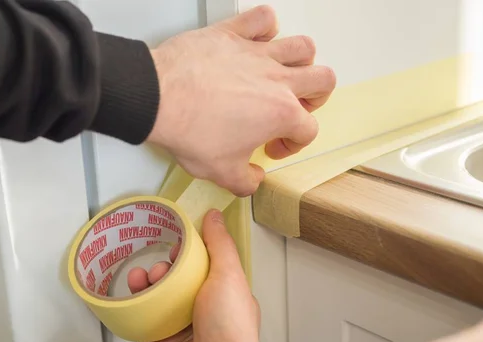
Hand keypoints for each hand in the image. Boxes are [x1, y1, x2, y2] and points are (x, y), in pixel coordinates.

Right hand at [127, 210, 266, 341]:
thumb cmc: (230, 336)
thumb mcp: (230, 277)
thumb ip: (220, 245)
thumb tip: (215, 217)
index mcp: (226, 296)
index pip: (208, 263)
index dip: (195, 248)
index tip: (183, 234)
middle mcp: (203, 311)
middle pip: (181, 276)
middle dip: (170, 262)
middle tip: (167, 258)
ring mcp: (179, 326)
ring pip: (159, 293)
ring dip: (151, 277)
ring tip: (151, 274)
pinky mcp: (156, 340)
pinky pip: (140, 313)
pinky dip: (135, 297)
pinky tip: (135, 285)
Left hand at [146, 5, 335, 196]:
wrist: (159, 99)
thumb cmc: (190, 131)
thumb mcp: (221, 172)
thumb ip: (246, 182)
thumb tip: (253, 180)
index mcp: (281, 114)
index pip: (308, 130)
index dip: (293, 144)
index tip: (271, 148)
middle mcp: (277, 80)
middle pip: (323, 80)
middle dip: (315, 98)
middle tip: (293, 108)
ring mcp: (257, 53)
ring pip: (303, 46)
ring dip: (301, 61)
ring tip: (283, 75)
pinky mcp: (233, 33)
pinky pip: (263, 18)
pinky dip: (266, 26)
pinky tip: (258, 41)